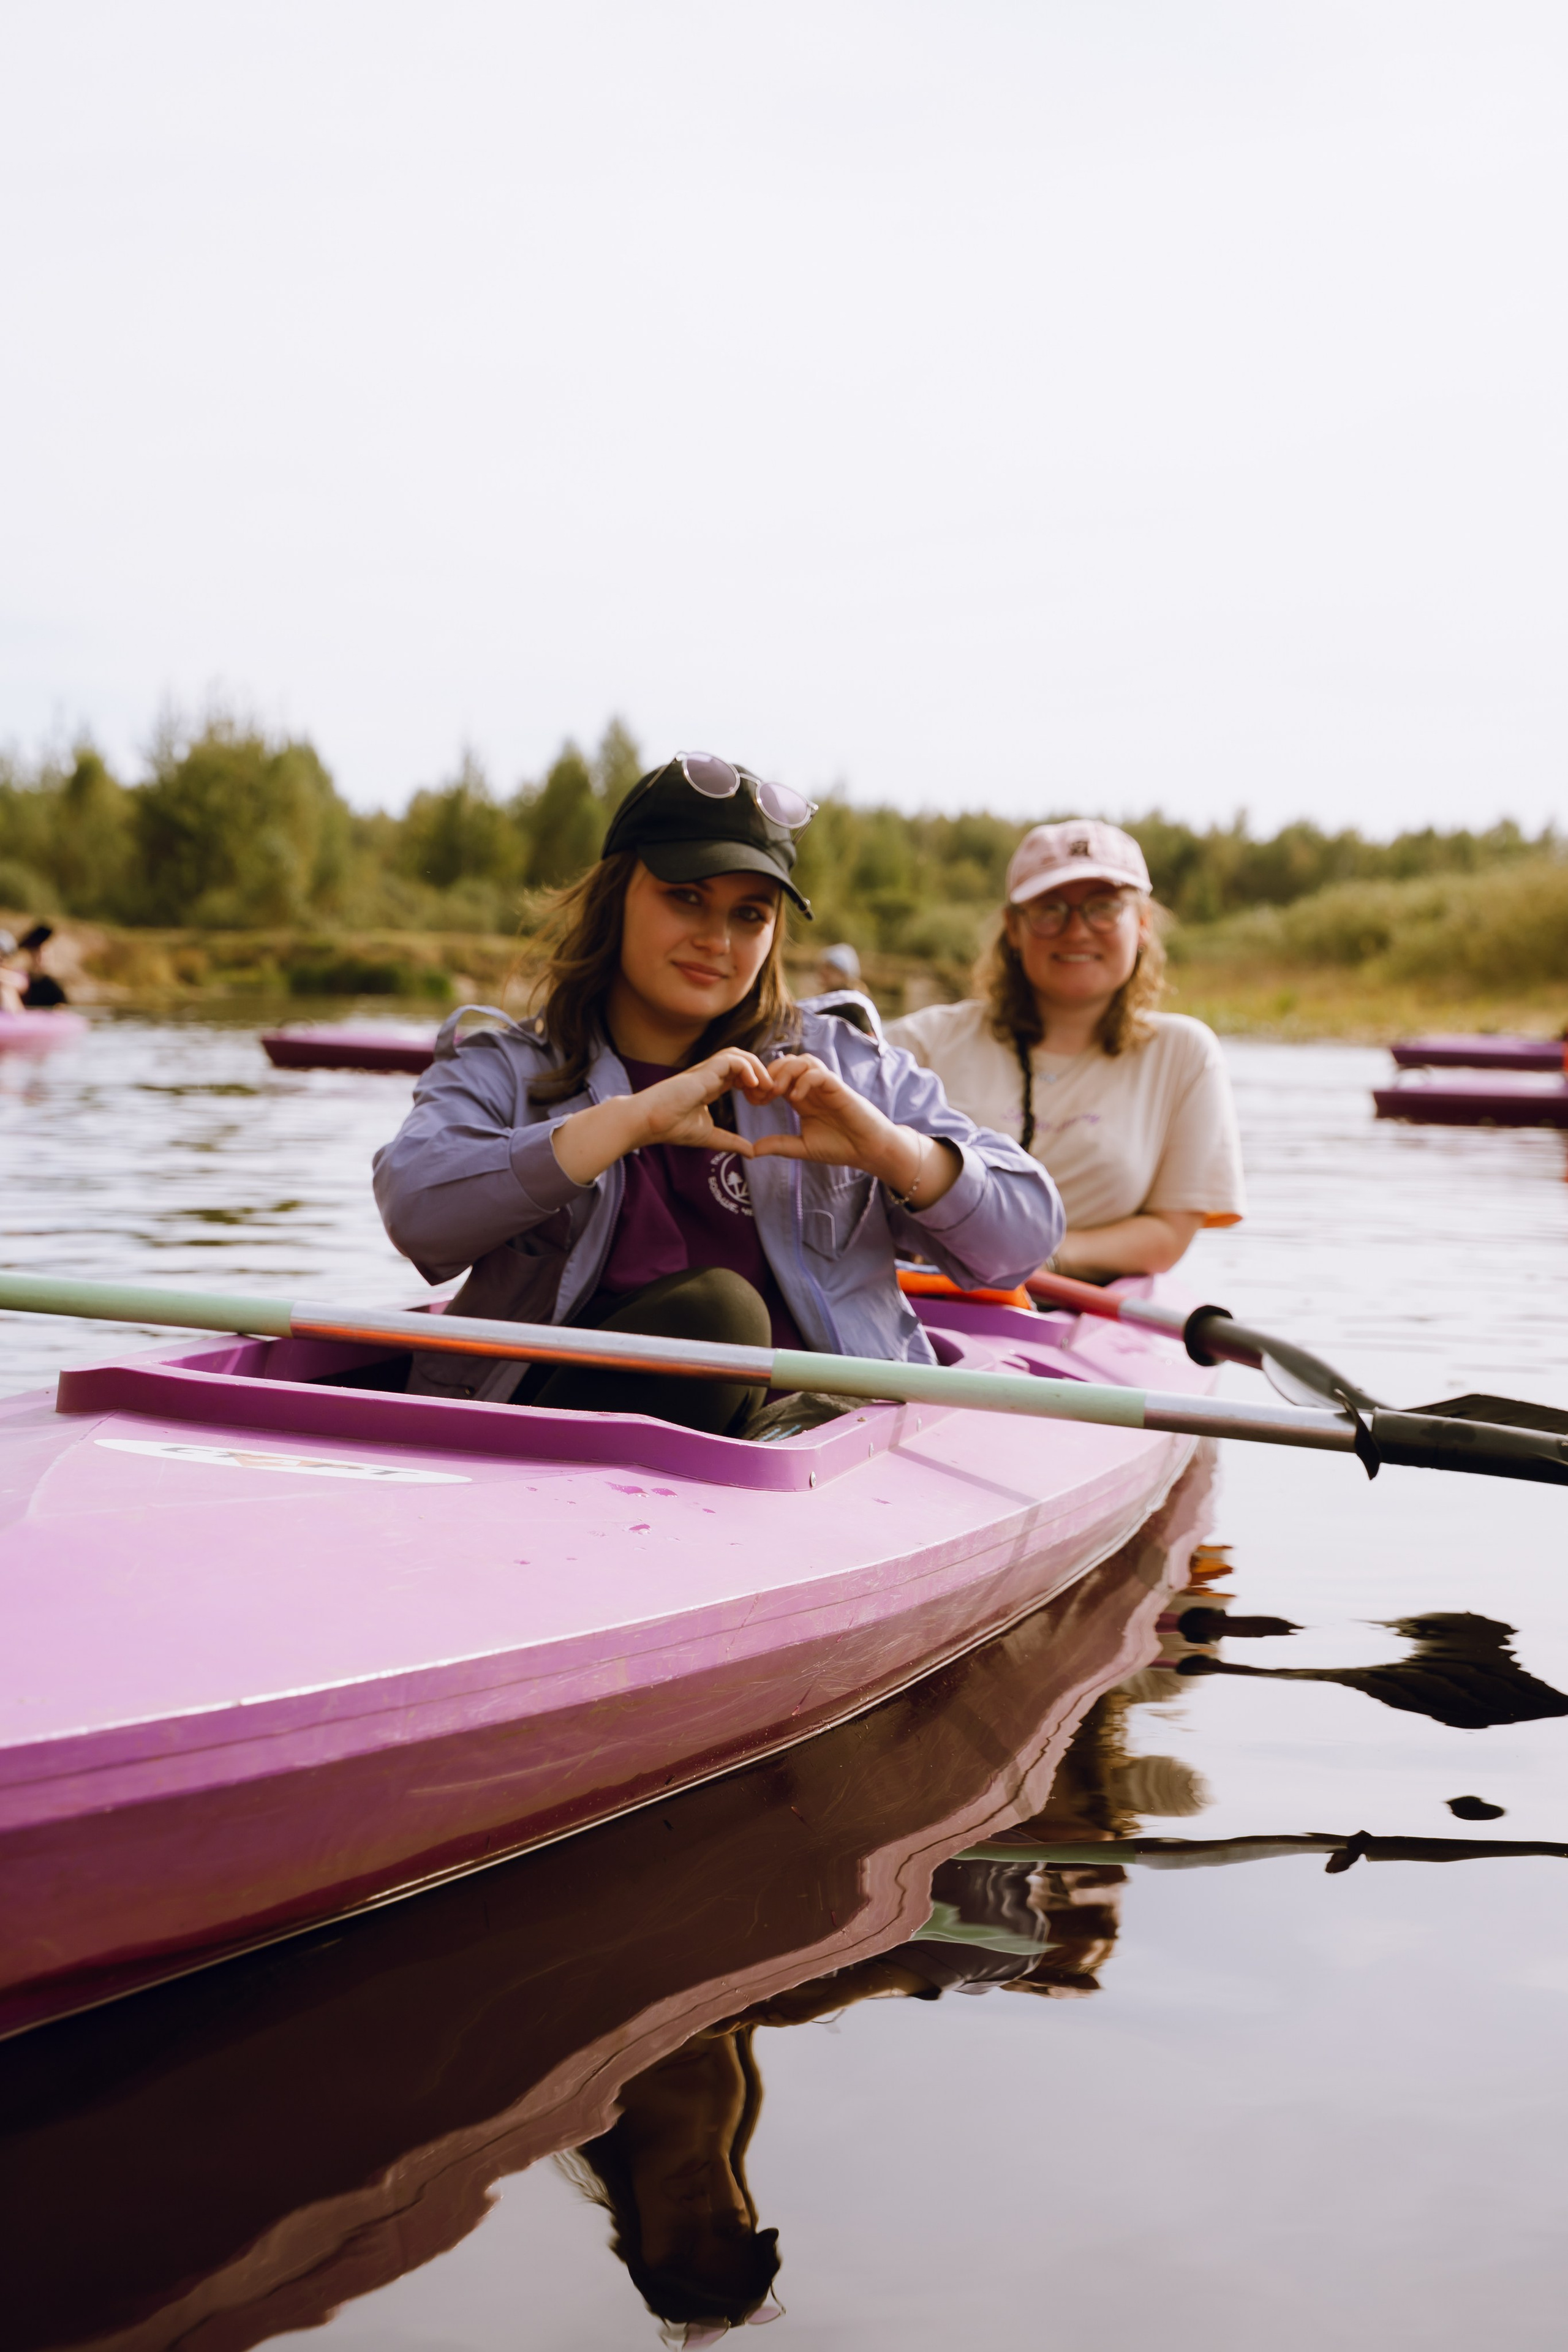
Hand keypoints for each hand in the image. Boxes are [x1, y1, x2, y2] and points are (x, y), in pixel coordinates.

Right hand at [550, 1047, 774, 1186]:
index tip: (761, 1101)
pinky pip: (731, 1059)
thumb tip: (752, 1152)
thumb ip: (730, 1141)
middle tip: (769, 1093)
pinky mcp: (702, 1071)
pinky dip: (746, 1068)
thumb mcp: (709, 1136)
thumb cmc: (670, 1127)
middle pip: (742, 1060)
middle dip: (760, 1073)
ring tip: (764, 1088)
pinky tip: (752, 1086)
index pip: (739, 1074)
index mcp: (710, 1086)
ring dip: (756, 1068)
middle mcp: (709, 1075)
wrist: (648, 1122)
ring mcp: (705, 1071)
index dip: (755, 1084)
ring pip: (738, 1054)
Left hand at [750, 1054, 960, 1207]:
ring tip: (777, 1092)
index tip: (754, 1101)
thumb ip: (779, 1145)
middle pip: (788, 1062)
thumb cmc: (840, 1147)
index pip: (778, 1077)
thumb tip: (752, 1149)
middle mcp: (813, 1088)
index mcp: (802, 1098)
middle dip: (771, 1073)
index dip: (762, 1084)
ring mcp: (826, 1086)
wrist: (869, 1150)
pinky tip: (796, 1097)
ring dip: (786, 1071)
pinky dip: (804, 1080)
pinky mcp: (839, 1088)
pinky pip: (819, 1073)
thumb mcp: (802, 1147)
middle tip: (762, 1094)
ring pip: (804, 1060)